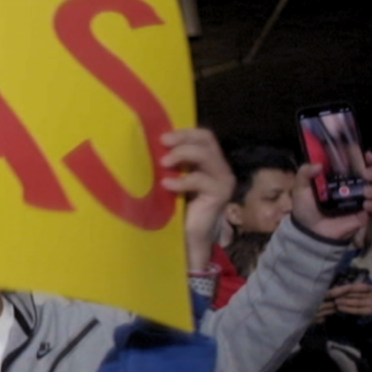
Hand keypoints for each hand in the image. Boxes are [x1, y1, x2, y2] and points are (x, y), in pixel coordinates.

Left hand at [159, 128, 233, 273]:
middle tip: (162, 144)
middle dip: (183, 138)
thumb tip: (148, 145)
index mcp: (209, 162)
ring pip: (206, 155)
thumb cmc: (175, 209)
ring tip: (163, 164)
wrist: (187, 239)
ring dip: (182, 154)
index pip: (203, 136)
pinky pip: (201, 179)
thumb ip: (169, 165)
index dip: (184, 132)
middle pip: (207, 140)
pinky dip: (182, 180)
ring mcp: (223, 180)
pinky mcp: (220, 194)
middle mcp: (220, 168)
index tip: (161, 136)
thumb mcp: (171, 180)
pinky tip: (166, 185)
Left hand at [293, 149, 371, 246]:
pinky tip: (367, 205)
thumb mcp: (301, 189)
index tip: (366, 155)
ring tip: (365, 193)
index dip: (365, 159)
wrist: (309, 232)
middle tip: (366, 175)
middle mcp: (354, 188)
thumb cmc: (306, 209)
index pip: (358, 165)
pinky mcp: (365, 215)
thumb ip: (305, 173)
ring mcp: (361, 201)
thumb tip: (318, 164)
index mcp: (341, 179)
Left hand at [332, 282, 371, 317]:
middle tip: (331, 297)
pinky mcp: (370, 311)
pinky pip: (357, 310)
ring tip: (335, 301)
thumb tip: (334, 287)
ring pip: (357, 301)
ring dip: (345, 301)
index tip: (332, 291)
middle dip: (342, 295)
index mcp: (370, 288)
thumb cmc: (360, 299)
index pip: (355, 287)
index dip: (342, 289)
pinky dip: (347, 308)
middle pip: (355, 294)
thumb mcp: (355, 293)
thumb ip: (347, 290)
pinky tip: (339, 308)